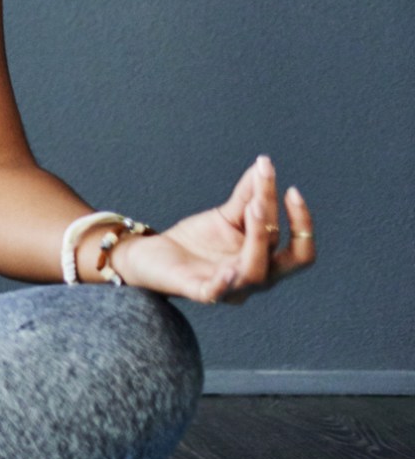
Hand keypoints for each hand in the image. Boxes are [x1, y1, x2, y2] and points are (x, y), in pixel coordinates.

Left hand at [106, 156, 315, 304]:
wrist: (155, 255)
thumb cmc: (197, 240)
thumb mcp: (226, 215)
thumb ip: (247, 195)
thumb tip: (264, 165)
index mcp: (266, 260)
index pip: (300, 249)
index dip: (303, 223)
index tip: (292, 190)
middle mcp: (255, 278)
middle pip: (287, 262)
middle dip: (282, 227)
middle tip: (264, 197)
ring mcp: (230, 289)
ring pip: (255, 273)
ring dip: (258, 240)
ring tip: (252, 207)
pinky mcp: (201, 292)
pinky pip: (217, 293)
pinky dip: (224, 283)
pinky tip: (227, 269)